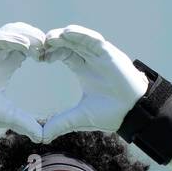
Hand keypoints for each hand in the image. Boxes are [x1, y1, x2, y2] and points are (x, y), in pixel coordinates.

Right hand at [0, 22, 45, 139]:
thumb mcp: (7, 115)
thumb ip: (25, 123)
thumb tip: (41, 138)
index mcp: (6, 64)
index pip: (26, 46)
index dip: (39, 49)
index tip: (48, 58)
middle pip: (21, 34)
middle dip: (36, 38)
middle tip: (49, 49)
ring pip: (11, 32)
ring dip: (27, 36)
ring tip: (39, 47)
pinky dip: (12, 39)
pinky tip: (25, 47)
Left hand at [41, 25, 148, 139]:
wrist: (132, 113)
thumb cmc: (111, 114)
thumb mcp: (80, 117)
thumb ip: (60, 123)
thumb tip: (42, 137)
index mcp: (82, 69)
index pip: (62, 53)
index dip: (50, 53)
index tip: (39, 58)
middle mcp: (90, 59)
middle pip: (68, 43)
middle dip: (53, 42)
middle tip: (40, 47)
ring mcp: (99, 54)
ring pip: (78, 38)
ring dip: (63, 35)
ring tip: (49, 38)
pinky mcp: (109, 53)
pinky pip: (92, 38)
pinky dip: (80, 33)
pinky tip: (67, 33)